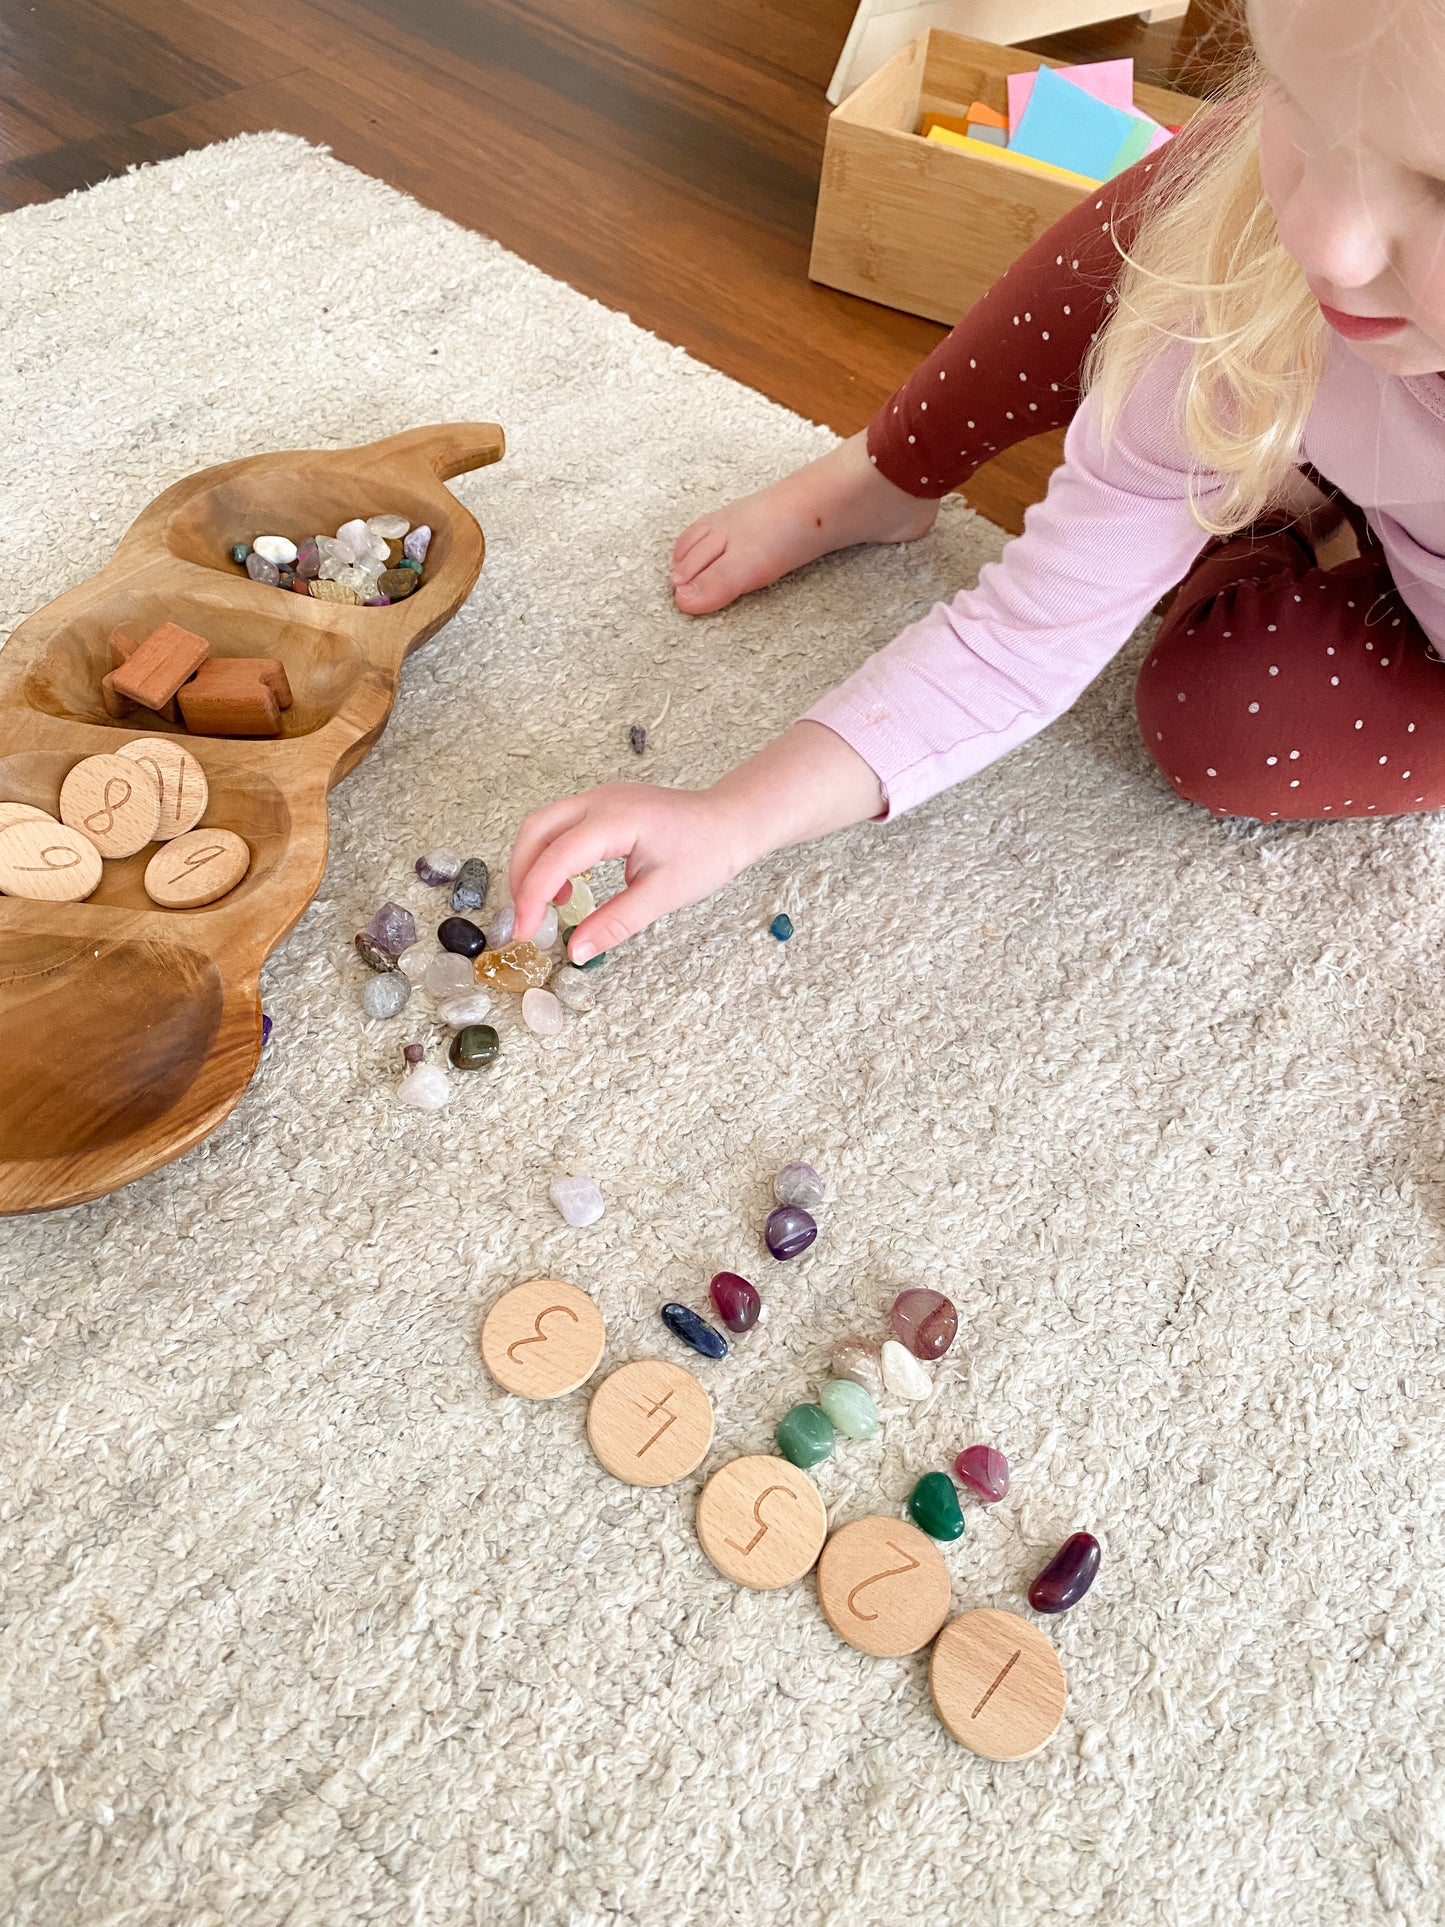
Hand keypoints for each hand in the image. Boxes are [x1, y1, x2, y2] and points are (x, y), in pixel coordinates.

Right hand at [509, 723, 884, 961]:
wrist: (732, 820)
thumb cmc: (708, 852)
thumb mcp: (664, 895)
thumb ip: (616, 922)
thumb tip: (577, 951)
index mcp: (615, 819)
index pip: (556, 857)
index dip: (532, 897)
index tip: (525, 934)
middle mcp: (599, 800)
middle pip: (535, 831)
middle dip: (521, 876)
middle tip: (527, 920)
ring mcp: (599, 797)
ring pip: (542, 826)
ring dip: (533, 865)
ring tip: (548, 906)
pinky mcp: (602, 804)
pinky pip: (560, 826)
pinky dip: (550, 855)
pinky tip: (568, 887)